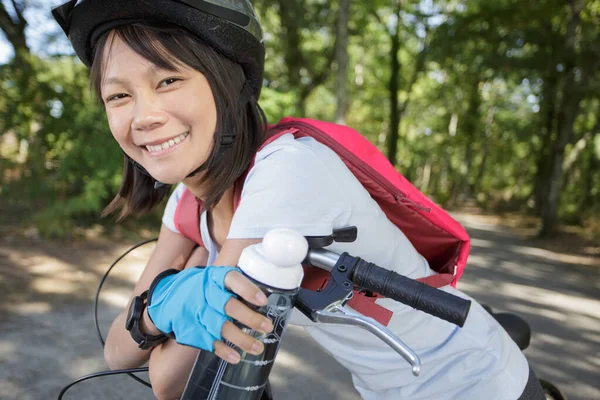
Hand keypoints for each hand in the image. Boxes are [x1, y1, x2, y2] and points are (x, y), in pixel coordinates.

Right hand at [147, 266, 272, 363]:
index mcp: (213, 278)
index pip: (231, 279)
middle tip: (267, 327)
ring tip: (258, 347)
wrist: (165, 299)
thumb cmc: (200, 288)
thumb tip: (264, 296)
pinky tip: (236, 357)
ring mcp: (196, 313)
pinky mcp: (190, 329)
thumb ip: (234, 285)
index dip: (247, 290)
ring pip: (220, 327)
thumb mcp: (213, 278)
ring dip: (241, 339)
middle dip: (249, 318)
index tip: (263, 301)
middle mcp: (204, 294)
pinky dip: (223, 351)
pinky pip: (208, 341)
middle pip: (227, 306)